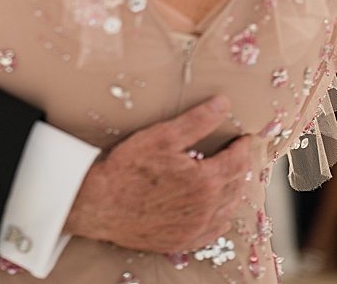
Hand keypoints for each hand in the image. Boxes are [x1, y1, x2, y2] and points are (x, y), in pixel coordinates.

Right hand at [64, 96, 252, 252]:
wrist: (101, 205)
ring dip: (234, 192)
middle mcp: (208, 207)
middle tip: (239, 156)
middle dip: (241, 167)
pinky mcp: (185, 239)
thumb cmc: (126, 169)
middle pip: (237, 185)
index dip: (243, 147)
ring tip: (230, 178)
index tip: (244, 139)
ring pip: (229, 208)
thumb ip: (196, 121)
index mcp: (206, 180)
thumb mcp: (160, 137)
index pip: (238, 161)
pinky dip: (221, 218)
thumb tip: (222, 105)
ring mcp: (197, 227)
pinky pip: (215, 230)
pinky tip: (216, 211)